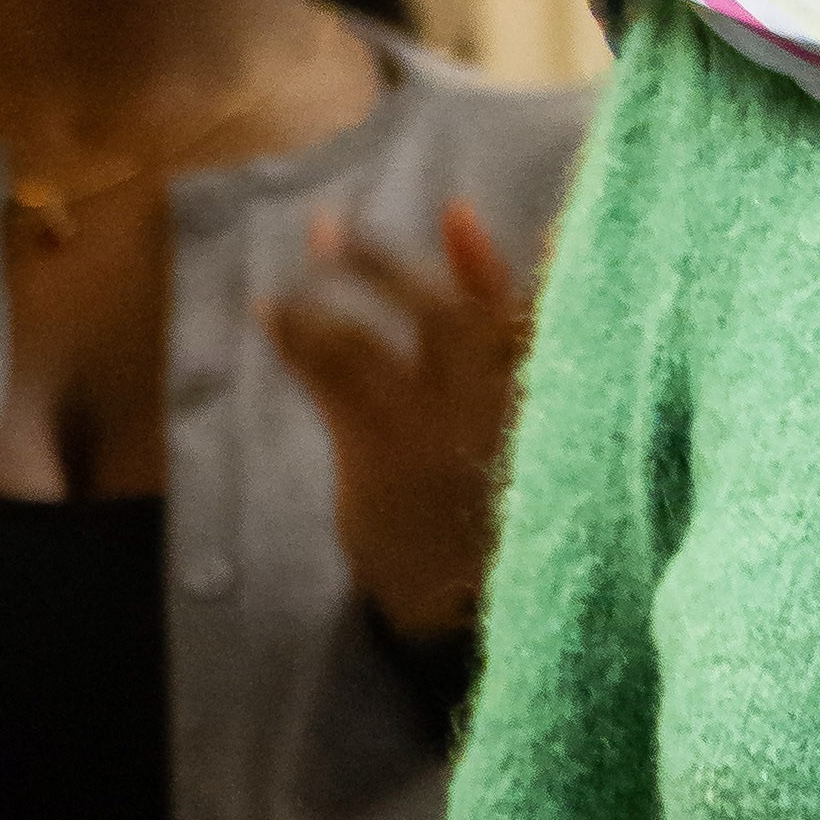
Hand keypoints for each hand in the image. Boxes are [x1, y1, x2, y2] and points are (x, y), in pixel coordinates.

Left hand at [265, 201, 533, 639]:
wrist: (469, 608)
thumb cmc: (507, 508)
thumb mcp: (542, 427)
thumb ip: (536, 332)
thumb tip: (548, 232)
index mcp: (536, 391)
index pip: (522, 306)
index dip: (485, 262)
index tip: (454, 212)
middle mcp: (486, 398)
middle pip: (431, 309)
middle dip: (381, 264)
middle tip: (336, 228)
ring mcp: (429, 423)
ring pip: (370, 335)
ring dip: (328, 288)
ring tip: (304, 252)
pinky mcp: (380, 450)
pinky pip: (329, 374)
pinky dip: (294, 335)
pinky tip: (270, 311)